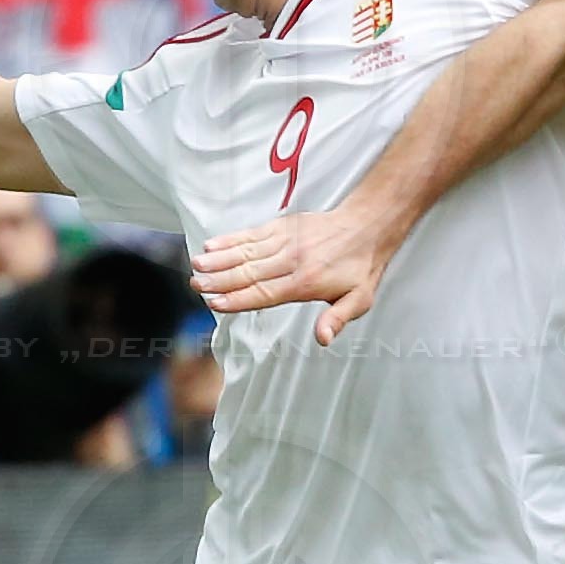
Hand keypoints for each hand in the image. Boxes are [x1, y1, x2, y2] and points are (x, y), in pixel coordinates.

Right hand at [192, 200, 400, 344]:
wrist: (368, 225)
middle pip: (249, 272)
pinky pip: (252, 234)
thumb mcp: (360, 300)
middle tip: (196, 286)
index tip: (216, 303)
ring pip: (246, 251)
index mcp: (306, 282)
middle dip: (220, 280)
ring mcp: (285, 241)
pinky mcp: (282, 226)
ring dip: (219, 259)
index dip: (238, 299)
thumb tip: (323, 338)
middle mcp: (291, 260)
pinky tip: (212, 243)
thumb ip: (337, 319)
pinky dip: (231, 239)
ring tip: (196, 265)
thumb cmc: (361, 266)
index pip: (265, 293)